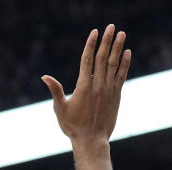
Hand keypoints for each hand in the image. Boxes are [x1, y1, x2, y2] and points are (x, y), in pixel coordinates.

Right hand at [42, 25, 130, 143]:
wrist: (91, 140)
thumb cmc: (73, 126)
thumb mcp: (60, 108)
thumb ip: (55, 90)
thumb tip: (44, 77)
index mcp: (83, 87)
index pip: (87, 60)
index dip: (91, 45)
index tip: (95, 32)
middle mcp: (97, 85)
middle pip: (103, 58)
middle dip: (107, 41)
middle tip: (111, 27)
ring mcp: (108, 89)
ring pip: (114, 64)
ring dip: (118, 48)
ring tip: (122, 34)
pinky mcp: (116, 95)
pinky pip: (121, 75)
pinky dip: (125, 63)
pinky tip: (127, 52)